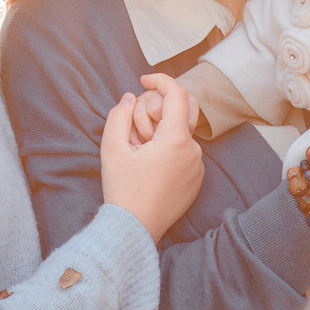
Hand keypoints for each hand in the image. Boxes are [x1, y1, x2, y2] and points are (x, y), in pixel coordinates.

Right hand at [101, 75, 205, 239]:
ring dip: (161, 132)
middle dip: (160, 108)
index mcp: (176, 140)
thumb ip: (120, 115)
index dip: (161, 80)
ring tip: (138, 151)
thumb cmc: (122, 189)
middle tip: (136, 125)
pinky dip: (169, 149)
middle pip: (183, 110)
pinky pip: (185, 153)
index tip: (144, 79)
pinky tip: (149, 166)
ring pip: (181, 133)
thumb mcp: (112, 148)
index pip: (177, 94)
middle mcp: (193, 151)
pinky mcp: (196, 180)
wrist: (134, 229)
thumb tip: (131, 98)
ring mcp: (198, 167)